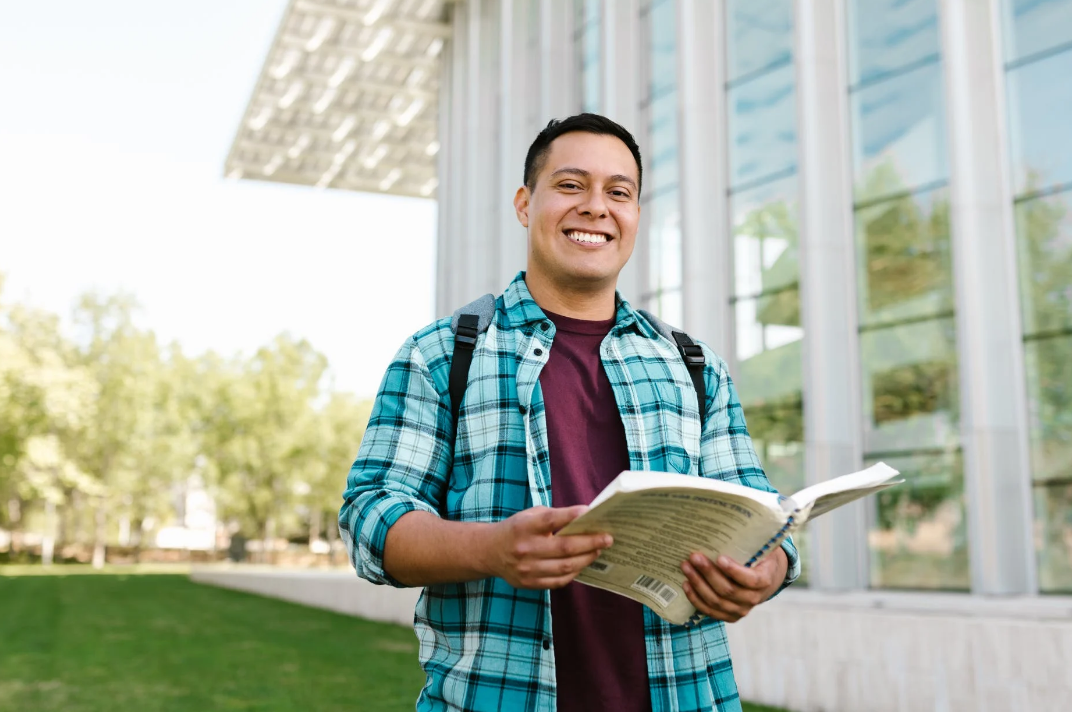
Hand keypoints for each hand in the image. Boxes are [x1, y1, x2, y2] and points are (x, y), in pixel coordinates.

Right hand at [485, 506, 611, 589]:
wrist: (490, 552)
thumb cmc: (517, 529)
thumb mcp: (530, 515)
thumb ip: (554, 516)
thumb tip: (585, 519)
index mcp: (524, 527)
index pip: (550, 520)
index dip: (571, 516)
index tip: (590, 511)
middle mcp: (525, 549)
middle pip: (564, 547)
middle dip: (590, 542)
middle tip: (607, 538)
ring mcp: (527, 569)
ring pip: (565, 567)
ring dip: (586, 558)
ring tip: (598, 551)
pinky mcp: (529, 584)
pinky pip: (559, 581)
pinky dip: (574, 571)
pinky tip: (582, 563)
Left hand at [679, 548, 787, 622]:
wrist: (767, 577)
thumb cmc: (759, 557)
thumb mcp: (762, 547)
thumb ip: (750, 540)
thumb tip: (729, 519)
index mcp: (765, 580)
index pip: (750, 579)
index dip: (734, 571)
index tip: (719, 558)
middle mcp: (754, 598)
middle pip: (728, 590)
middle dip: (708, 573)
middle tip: (694, 557)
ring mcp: (741, 610)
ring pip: (716, 601)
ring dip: (698, 584)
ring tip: (685, 567)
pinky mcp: (729, 615)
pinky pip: (710, 611)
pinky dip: (696, 598)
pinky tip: (686, 584)